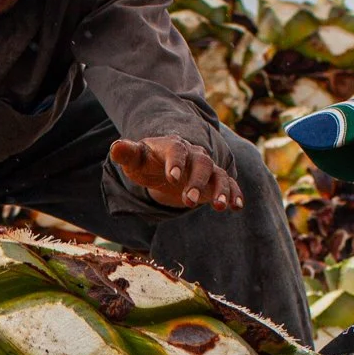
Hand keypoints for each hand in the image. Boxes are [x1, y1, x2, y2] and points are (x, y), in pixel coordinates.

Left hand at [110, 135, 242, 211]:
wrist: (165, 164)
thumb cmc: (148, 162)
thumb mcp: (136, 159)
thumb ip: (127, 153)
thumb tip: (116, 147)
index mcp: (173, 146)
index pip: (177, 150)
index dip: (176, 163)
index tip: (172, 178)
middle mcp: (194, 155)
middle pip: (202, 163)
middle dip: (197, 182)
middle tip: (188, 202)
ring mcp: (207, 168)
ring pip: (218, 175)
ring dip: (221, 190)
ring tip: (220, 207)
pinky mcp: (215, 181)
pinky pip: (229, 184)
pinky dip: (234, 194)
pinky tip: (237, 208)